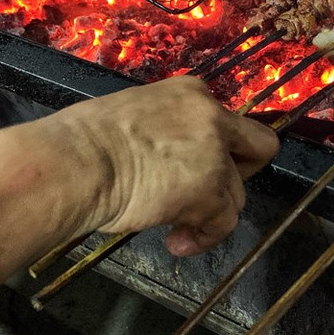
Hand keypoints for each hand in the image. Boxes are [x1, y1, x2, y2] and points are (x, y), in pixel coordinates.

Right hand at [48, 76, 278, 255]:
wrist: (76, 163)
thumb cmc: (85, 141)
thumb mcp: (135, 116)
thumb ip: (168, 129)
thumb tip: (172, 155)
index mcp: (191, 93)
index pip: (231, 120)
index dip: (222, 148)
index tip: (199, 166)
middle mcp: (211, 117)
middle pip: (257, 149)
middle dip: (237, 175)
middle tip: (206, 193)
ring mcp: (214, 154)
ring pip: (236, 194)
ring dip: (210, 213)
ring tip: (176, 225)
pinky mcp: (209, 192)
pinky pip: (224, 223)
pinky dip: (204, 238)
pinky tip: (178, 242)